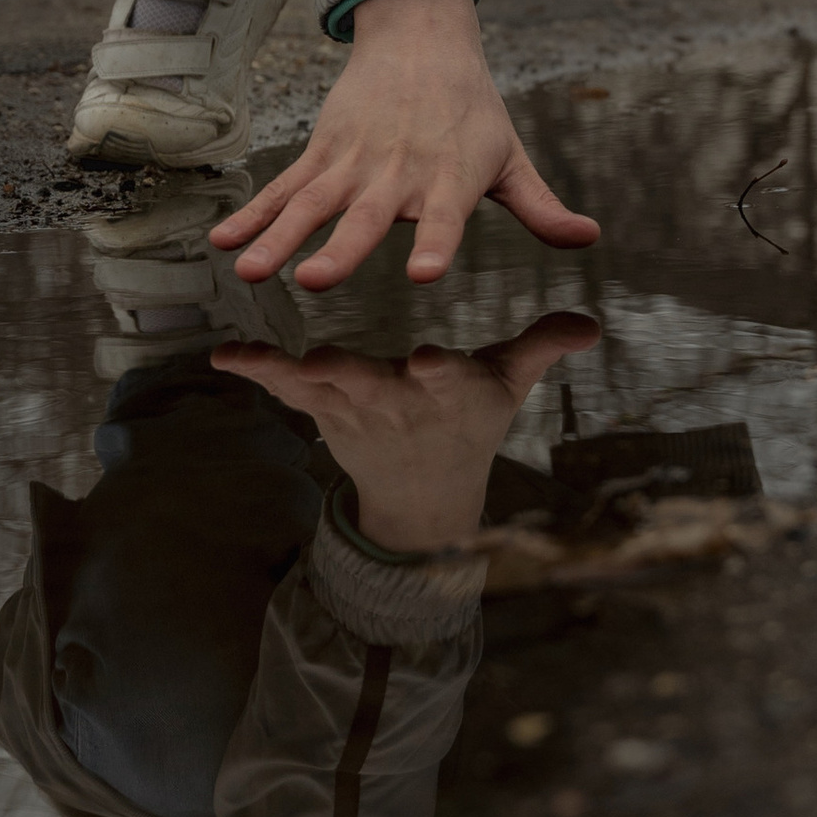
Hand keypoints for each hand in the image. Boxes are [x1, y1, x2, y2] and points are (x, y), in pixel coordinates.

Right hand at [212, 0, 598, 291]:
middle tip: (315, 280)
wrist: (421, 37)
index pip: (446, 216)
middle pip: (365, 217)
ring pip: (311, 205)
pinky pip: (284, 189)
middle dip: (341, 250)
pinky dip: (253, 215)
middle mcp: (398, 172)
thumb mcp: (511, 156)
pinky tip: (224, 243)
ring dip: (279, 237)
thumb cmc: (473, 109)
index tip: (425, 272)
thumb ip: (541, 206)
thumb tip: (590, 238)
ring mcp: (353, 161)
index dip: (436, 242)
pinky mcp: (322, 152)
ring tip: (251, 270)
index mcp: (449, 177)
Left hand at [212, 313, 599, 553]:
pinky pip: (285, 389)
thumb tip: (592, 323)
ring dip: (293, 376)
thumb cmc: (469, 422)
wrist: (422, 493)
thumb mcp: (508, 385)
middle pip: (374, 388)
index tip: (430, 358)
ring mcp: (354, 408)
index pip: (447, 381)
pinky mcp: (321, 407)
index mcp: (448, 394)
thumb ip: (542, 346)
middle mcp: (399, 404)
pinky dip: (256, 372)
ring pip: (323, 388)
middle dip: (355, 378)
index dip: (439, 372)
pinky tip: (224, 355)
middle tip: (330, 362)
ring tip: (262, 360)